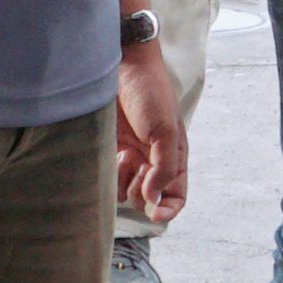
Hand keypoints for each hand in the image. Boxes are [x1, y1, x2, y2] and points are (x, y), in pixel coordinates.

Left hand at [116, 38, 190, 222]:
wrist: (122, 67)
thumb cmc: (151, 95)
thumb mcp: (166, 132)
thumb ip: (164, 169)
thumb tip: (152, 199)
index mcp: (173, 159)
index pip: (175, 197)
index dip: (168, 210)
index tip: (155, 214)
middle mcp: (151, 163)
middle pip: (147, 198)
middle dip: (141, 190)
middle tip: (137, 167)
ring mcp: (128, 158)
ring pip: (124, 192)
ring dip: (123, 181)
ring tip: (123, 156)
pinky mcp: (106, 152)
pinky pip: (106, 178)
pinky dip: (108, 175)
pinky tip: (111, 154)